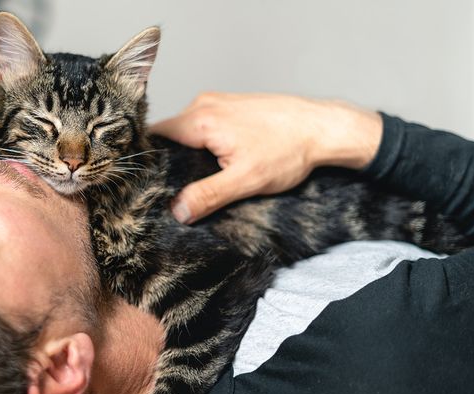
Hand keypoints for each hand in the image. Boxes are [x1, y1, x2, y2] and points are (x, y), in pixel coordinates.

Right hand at [151, 93, 382, 223]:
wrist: (325, 128)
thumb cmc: (290, 149)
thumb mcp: (246, 181)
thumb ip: (208, 196)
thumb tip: (177, 211)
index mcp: (201, 119)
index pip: (155, 137)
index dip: (149, 160)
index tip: (148, 183)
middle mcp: (204, 104)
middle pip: (169, 135)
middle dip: (169, 161)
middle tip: (173, 188)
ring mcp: (218, 103)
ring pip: (187, 131)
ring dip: (188, 154)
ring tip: (197, 178)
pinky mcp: (231, 107)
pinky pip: (203, 126)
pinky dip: (203, 145)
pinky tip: (217, 163)